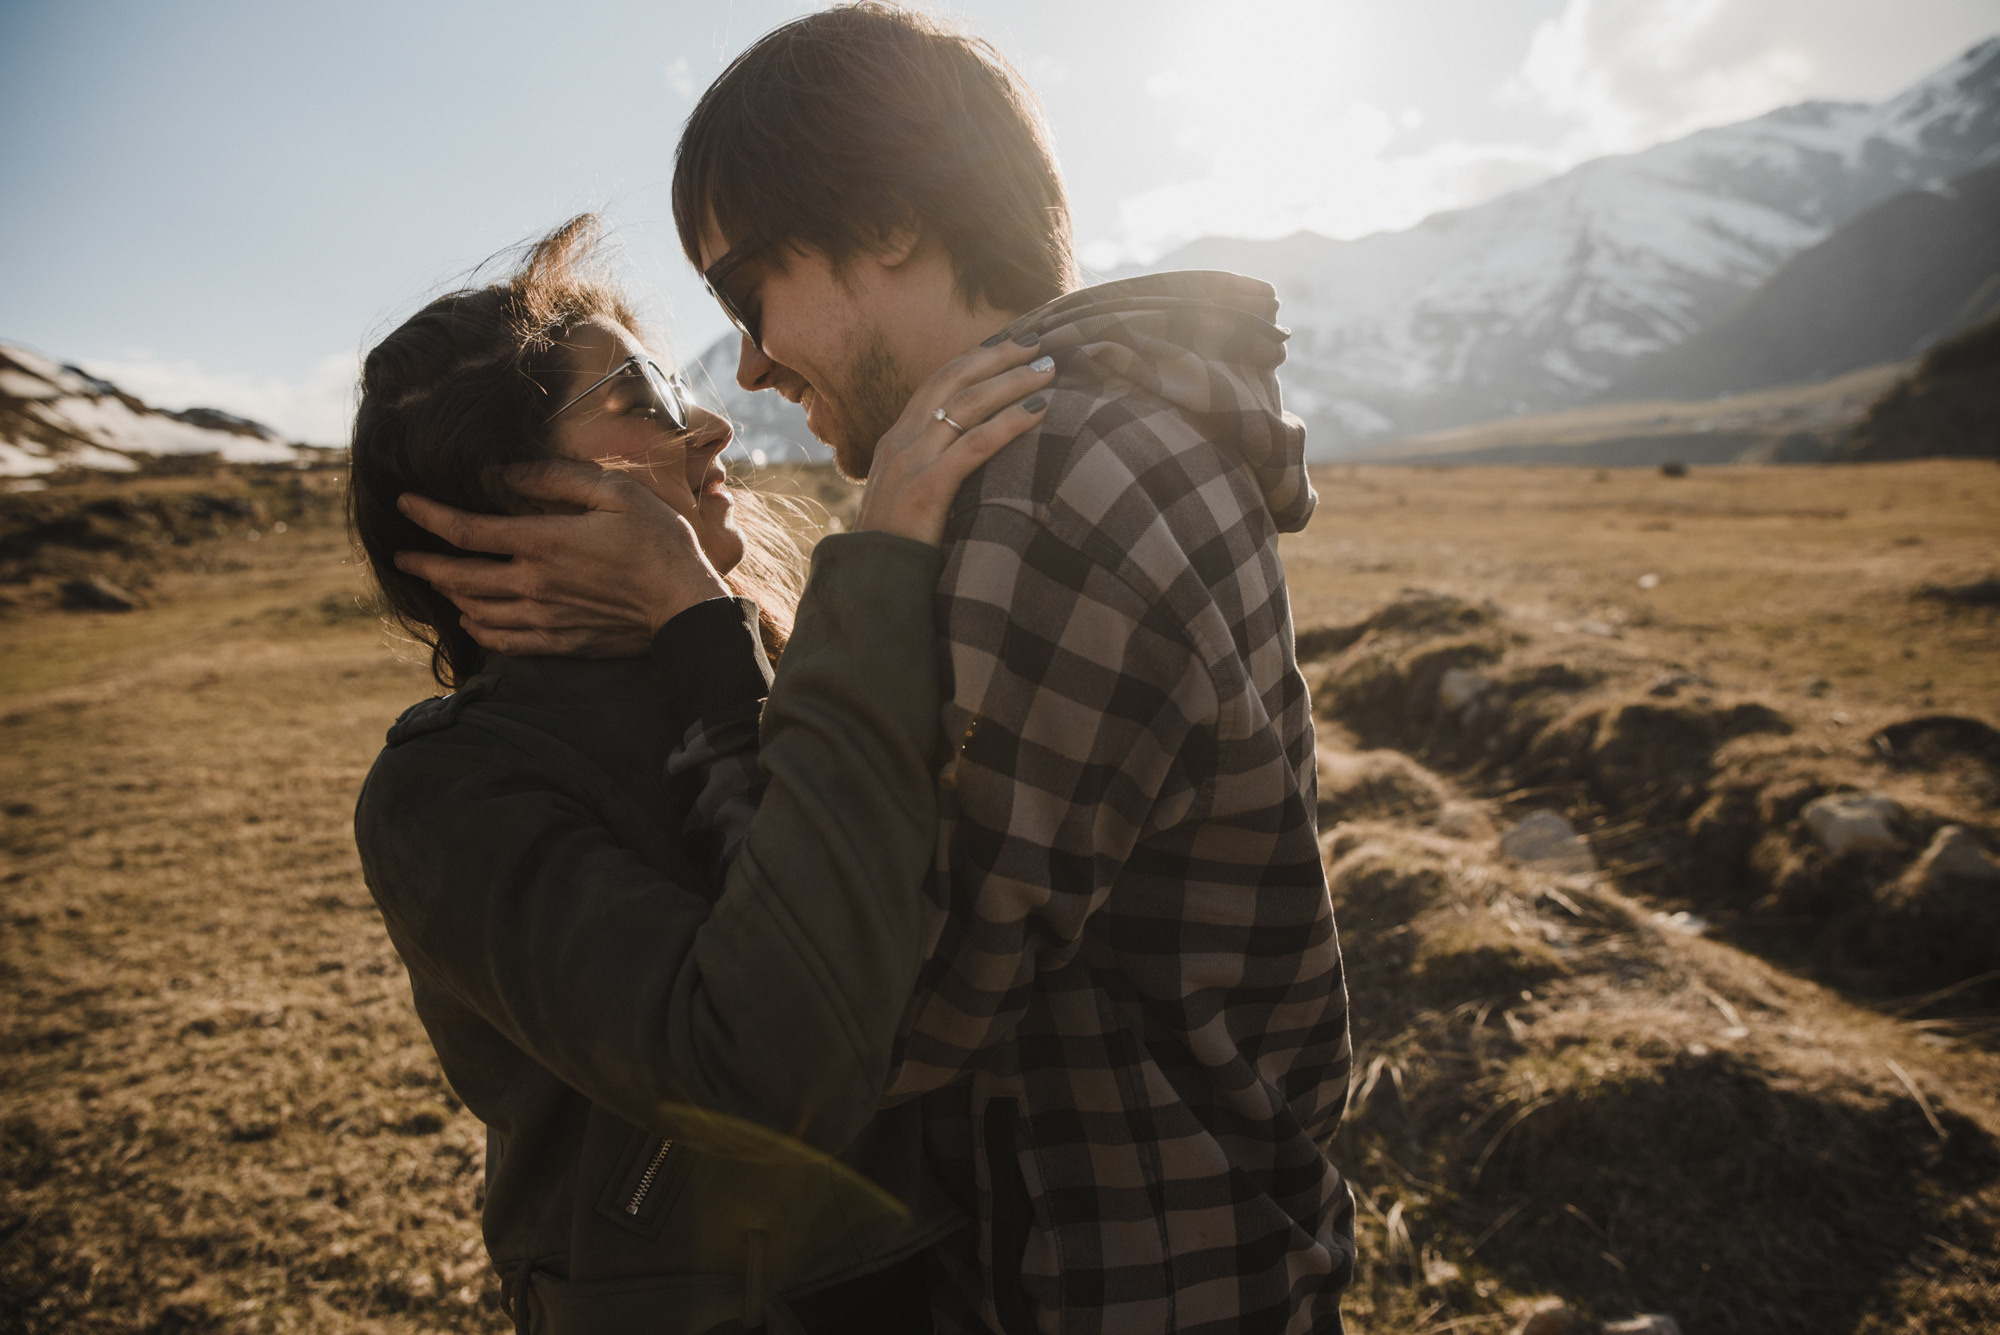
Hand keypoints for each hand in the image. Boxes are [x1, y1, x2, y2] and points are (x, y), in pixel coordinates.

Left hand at [394, 461, 729, 657]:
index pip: (465, 530)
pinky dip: (478, 630)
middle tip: (401, 557)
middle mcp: (533, 583)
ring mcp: (543, 618)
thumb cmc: (659, 541)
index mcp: (542, 542)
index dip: (428, 515)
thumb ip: (556, 479)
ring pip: (475, 611)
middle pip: (458, 577)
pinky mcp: (558, 642)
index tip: (405, 503)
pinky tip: (472, 620)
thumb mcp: (614, 493)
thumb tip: (506, 472)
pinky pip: (502, 642)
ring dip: (449, 595)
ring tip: (438, 582)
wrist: (685, 606)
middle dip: (423, 564)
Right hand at [852, 337, 1053, 545]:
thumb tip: (965, 457)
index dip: (974, 359)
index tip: (1009, 345)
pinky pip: (975, 444)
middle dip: (997, 356)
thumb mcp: (908, 495)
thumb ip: (929, 470)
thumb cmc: (897, 545)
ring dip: (1012, 381)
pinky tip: (1040, 411)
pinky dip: (1010, 422)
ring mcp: (912, 461)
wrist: (868, 581)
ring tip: (1048, 370)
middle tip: (1037, 343)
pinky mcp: (928, 487)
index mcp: (896, 439)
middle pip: (953, 379)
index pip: (936, 382)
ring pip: (967, 404)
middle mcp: (901, 440)